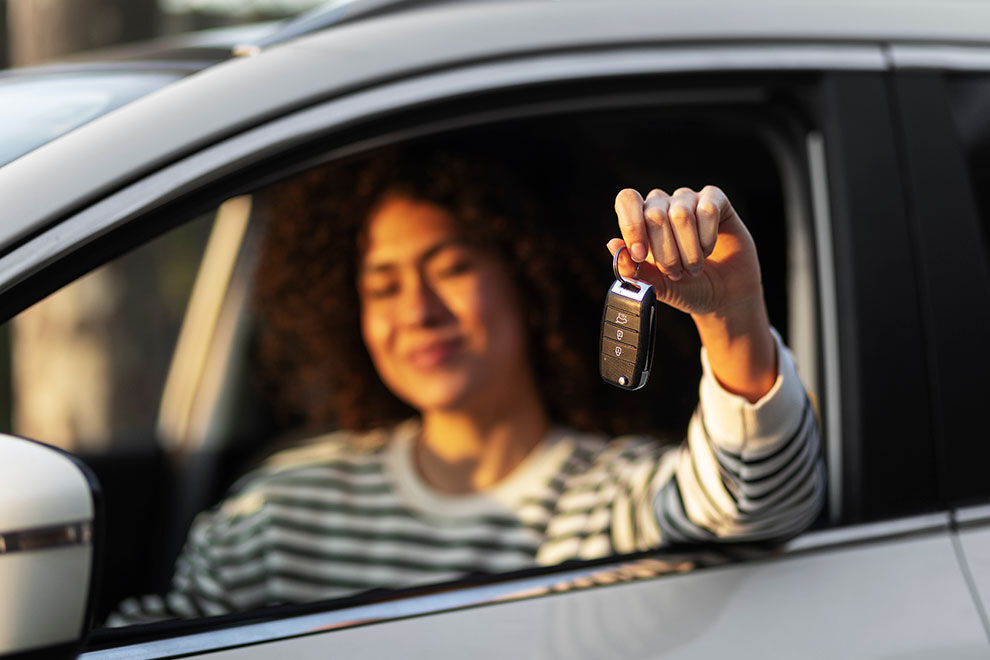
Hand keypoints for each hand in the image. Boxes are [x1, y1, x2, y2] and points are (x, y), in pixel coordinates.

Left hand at [609, 186, 776, 401]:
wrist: (723, 297)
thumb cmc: (686, 288)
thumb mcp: (657, 286)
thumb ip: (634, 270)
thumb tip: (612, 244)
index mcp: (641, 221)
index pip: (627, 200)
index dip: (632, 226)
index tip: (641, 256)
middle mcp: (663, 204)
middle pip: (654, 214)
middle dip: (666, 252)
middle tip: (675, 273)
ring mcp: (689, 200)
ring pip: (681, 214)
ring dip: (689, 251)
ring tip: (693, 268)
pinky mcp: (716, 200)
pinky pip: (708, 209)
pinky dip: (708, 238)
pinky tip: (709, 250)